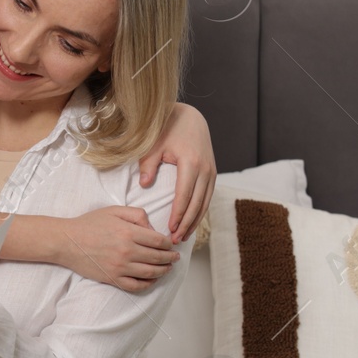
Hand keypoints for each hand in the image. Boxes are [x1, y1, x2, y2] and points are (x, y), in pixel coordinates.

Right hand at [60, 207, 179, 291]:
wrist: (67, 241)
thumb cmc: (90, 223)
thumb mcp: (115, 210)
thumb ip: (137, 214)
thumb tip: (152, 228)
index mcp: (129, 232)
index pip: (159, 241)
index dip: (169, 244)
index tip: (172, 245)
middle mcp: (127, 251)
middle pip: (158, 258)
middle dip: (170, 258)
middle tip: (175, 258)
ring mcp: (120, 267)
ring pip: (150, 273)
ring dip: (163, 271)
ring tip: (167, 268)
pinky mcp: (112, 278)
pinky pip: (136, 285)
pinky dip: (148, 284)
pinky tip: (152, 280)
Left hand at [137, 102, 216, 243]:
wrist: (191, 117)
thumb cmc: (169, 129)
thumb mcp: (154, 144)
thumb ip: (149, 165)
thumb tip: (144, 185)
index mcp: (191, 163)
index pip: (184, 196)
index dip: (177, 215)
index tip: (169, 229)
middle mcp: (205, 170)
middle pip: (197, 204)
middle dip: (186, 224)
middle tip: (174, 240)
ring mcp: (211, 172)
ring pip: (205, 203)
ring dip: (194, 221)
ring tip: (183, 236)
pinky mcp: (213, 173)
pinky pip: (208, 197)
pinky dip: (200, 212)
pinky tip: (191, 223)